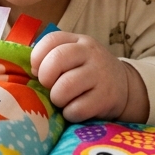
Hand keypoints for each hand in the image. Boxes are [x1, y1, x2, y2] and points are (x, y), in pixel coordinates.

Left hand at [31, 31, 145, 122]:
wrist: (124, 86)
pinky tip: (75, 110)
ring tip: (63, 100)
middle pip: (56, 60)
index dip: (37, 58)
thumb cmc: (88, 72)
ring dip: (57, 99)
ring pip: (64, 88)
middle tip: (49, 87)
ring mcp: (100, 75)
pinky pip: (77, 109)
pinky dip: (70, 114)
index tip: (38, 72)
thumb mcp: (75, 56)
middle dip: (46, 79)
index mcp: (78, 41)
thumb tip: (31, 71)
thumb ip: (52, 57)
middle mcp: (90, 53)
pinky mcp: (106, 98)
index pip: (51, 40)